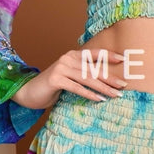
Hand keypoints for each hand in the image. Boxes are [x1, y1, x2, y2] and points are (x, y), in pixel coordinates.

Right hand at [13, 50, 128, 109]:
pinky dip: (89, 94)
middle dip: (110, 77)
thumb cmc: (53, 86)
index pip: (94, 53)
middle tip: (124, 85)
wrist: (30, 92)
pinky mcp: (55, 79)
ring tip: (115, 95)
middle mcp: (67, 58)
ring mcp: (61, 67)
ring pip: (87, 78)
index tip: (123, 59)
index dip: (109, 56)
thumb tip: (107, 81)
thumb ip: (83, 74)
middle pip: (93, 68)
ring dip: (103, 88)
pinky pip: (76, 87)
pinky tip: (99, 99)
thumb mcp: (70, 77)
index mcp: (72, 55)